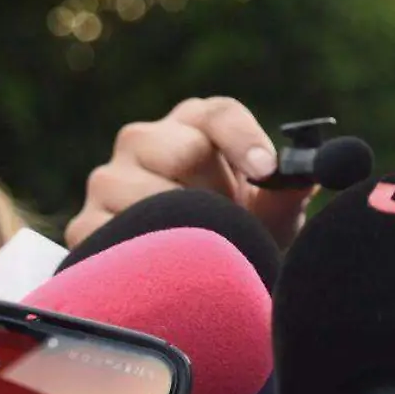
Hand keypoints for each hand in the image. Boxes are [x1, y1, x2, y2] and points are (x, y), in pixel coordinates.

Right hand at [66, 97, 313, 250]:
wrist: (193, 279)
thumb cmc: (240, 231)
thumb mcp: (271, 211)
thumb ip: (288, 188)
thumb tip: (310, 170)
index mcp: (196, 124)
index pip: (218, 114)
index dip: (244, 139)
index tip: (267, 169)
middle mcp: (146, 141)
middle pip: (182, 150)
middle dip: (216, 193)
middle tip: (230, 223)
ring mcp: (109, 179)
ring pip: (147, 192)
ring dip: (183, 226)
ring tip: (199, 246)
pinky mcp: (84, 224)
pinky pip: (114, 232)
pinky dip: (146, 251)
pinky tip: (166, 264)